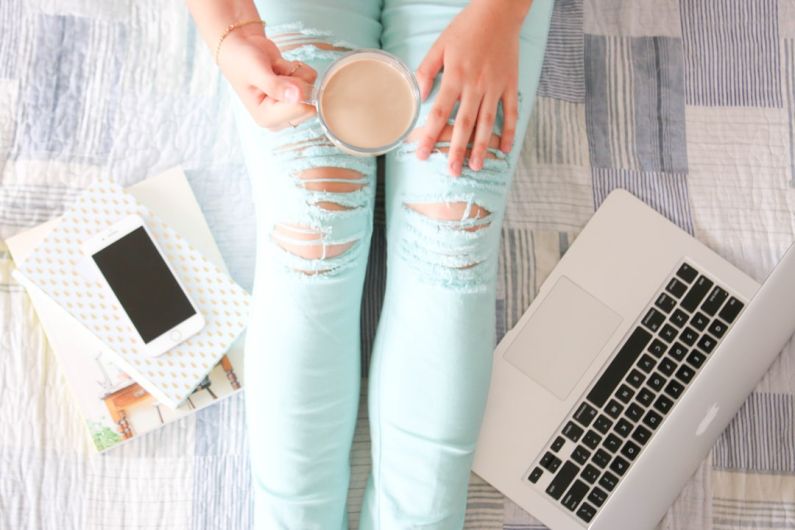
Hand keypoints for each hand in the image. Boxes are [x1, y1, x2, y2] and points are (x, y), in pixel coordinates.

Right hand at [219, 27, 317, 130]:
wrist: (240, 45)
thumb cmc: (241, 60)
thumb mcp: (255, 71)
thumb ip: (275, 86)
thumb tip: (298, 97)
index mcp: (267, 118)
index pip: (301, 109)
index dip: (294, 88)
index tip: (276, 77)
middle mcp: (280, 117)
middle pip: (310, 102)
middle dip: (295, 81)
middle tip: (274, 74)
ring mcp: (289, 107)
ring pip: (313, 88)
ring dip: (294, 72)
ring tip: (274, 70)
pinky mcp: (296, 94)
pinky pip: (312, 79)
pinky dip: (297, 68)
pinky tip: (280, 68)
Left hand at [414, 0, 528, 175]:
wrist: (498, 12)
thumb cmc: (465, 29)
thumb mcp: (440, 45)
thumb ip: (427, 71)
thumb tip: (419, 96)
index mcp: (455, 76)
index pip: (440, 112)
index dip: (430, 135)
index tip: (422, 154)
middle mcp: (476, 85)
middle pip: (464, 124)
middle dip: (457, 150)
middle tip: (452, 172)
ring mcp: (495, 86)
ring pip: (487, 122)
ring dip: (482, 147)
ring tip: (476, 167)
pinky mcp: (510, 84)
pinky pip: (511, 112)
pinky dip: (509, 131)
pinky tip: (505, 149)